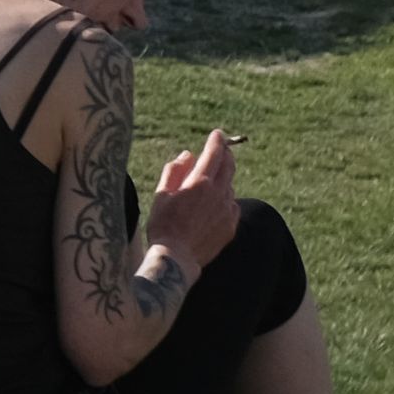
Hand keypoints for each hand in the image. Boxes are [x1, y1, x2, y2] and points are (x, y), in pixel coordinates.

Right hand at [148, 124, 241, 267]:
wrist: (176, 259)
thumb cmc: (163, 225)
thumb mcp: (162, 193)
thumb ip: (175, 170)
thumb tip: (188, 155)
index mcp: (200, 182)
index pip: (214, 153)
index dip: (217, 140)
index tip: (217, 133)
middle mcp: (218, 194)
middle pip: (228, 167)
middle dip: (225, 155)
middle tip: (222, 149)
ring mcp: (227, 211)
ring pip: (229, 187)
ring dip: (222, 179)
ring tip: (208, 184)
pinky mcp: (231, 226)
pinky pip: (231, 206)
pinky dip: (224, 199)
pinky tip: (213, 206)